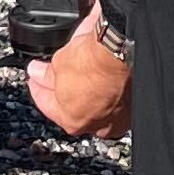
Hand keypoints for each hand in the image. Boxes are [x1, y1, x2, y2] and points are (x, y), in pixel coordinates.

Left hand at [23, 10, 132, 141]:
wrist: (125, 51)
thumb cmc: (94, 63)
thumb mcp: (59, 64)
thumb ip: (46, 73)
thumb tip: (38, 73)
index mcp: (73, 120)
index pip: (48, 104)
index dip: (38, 86)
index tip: (36, 76)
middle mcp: (98, 124)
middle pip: (75, 103)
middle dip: (64, 85)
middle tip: (56, 69)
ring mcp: (120, 115)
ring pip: (98, 97)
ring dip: (88, 80)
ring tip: (81, 59)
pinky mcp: (137, 103)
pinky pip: (116, 88)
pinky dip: (108, 76)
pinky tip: (101, 58)